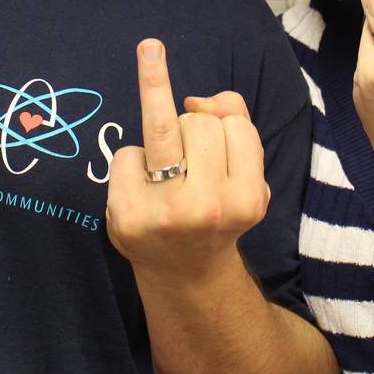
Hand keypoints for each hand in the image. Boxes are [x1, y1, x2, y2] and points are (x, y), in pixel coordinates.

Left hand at [106, 39, 270, 279]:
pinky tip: (142, 189)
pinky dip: (132, 162)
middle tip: (192, 167)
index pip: (236, 123)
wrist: (185, 273)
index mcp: (247, 199)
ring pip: (163, 124)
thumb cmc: (216, 207)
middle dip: (193, 131)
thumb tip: (194, 100)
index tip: (215, 137)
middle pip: (198, 122)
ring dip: (164, 138)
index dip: (225, 127)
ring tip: (168, 172)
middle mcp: (208, 207)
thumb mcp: (246, 172)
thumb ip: (235, 117)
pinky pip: (126, 152)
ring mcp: (165, 212)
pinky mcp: (127, 214)